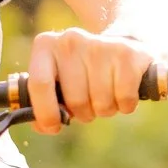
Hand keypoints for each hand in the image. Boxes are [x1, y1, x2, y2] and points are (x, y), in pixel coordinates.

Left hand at [27, 28, 167, 132]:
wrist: (123, 45)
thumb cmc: (84, 72)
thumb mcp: (59, 81)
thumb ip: (44, 104)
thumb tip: (43, 126)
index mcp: (46, 45)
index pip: (39, 84)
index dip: (46, 113)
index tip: (54, 127)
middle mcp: (71, 40)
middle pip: (75, 100)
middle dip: (84, 113)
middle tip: (90, 103)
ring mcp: (100, 45)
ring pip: (101, 103)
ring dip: (106, 109)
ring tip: (107, 94)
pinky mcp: (127, 53)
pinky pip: (124, 98)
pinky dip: (125, 105)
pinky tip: (124, 92)